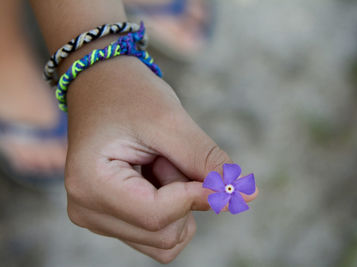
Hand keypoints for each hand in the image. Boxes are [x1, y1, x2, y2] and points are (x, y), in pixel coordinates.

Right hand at [64, 57, 257, 262]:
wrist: (103, 85)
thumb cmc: (129, 94)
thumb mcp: (170, 120)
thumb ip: (206, 162)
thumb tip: (247, 196)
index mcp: (90, 185)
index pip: (157, 216)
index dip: (198, 197)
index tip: (220, 176)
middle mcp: (87, 211)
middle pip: (163, 234)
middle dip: (184, 195)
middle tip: (169, 155)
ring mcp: (98, 218)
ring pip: (165, 239)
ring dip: (178, 201)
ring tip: (158, 162)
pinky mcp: (112, 218)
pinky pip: (159, 234)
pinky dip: (172, 208)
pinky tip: (155, 175)